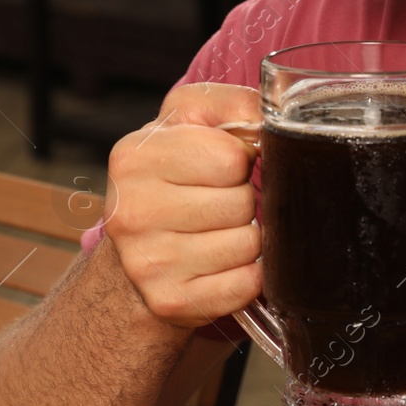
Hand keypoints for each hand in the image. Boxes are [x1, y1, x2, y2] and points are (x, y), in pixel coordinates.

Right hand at [104, 83, 262, 330]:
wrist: (137, 246)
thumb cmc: (173, 174)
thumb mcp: (190, 121)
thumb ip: (233, 105)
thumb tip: (274, 119)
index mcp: (133, 157)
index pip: (230, 158)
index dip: (238, 161)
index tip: (221, 168)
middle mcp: (132, 211)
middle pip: (241, 203)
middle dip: (243, 201)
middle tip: (217, 203)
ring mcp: (147, 262)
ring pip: (247, 245)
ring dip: (245, 238)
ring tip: (218, 232)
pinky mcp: (170, 301)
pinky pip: (244, 285)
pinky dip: (246, 275)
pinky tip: (221, 265)